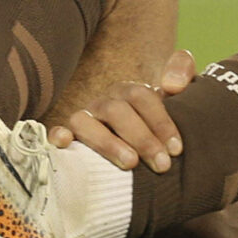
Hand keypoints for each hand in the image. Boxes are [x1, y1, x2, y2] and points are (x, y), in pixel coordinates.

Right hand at [48, 49, 196, 170]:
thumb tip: (171, 84)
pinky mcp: (69, 137)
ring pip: (84, 122)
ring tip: (130, 164)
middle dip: (142, 138)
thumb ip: (181, 73)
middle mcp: (106, 103)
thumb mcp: (180, 98)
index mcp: (131, 93)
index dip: (160, 122)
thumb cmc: (163, 126)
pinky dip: (57, 135)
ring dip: (107, 143)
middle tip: (162, 164)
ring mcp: (85, 119)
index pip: (142, 97)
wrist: (150, 147)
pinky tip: (65, 144)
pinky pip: (56, 131)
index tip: (176, 149)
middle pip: (117, 111)